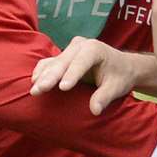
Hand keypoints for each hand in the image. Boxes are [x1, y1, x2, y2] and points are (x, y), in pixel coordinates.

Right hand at [30, 36, 156, 114]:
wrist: (122, 67)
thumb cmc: (120, 76)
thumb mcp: (116, 87)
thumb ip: (105, 97)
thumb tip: (95, 111)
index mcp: (95, 49)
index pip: (81, 62)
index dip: (72, 74)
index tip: (63, 88)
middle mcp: (80, 45)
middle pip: (63, 62)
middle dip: (51, 77)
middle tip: (38, 91)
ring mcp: (70, 50)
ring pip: (53, 63)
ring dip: (42, 77)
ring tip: (34, 90)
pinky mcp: (63, 57)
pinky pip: (49, 63)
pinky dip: (41, 73)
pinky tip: (34, 83)